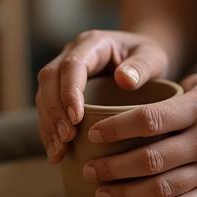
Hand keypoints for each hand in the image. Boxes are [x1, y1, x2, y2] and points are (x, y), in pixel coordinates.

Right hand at [35, 30, 168, 161]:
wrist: (142, 58)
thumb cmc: (149, 57)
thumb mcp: (153, 57)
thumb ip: (142, 66)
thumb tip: (124, 80)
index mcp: (94, 43)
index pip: (73, 65)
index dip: (70, 92)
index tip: (76, 119)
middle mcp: (72, 54)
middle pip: (50, 79)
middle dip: (54, 111)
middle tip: (66, 139)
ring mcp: (63, 71)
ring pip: (43, 95)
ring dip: (48, 125)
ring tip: (58, 151)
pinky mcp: (61, 89)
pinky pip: (47, 108)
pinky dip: (49, 131)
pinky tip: (56, 152)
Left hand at [82, 74, 196, 196]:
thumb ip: (166, 96)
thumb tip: (119, 106)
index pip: (149, 120)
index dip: (116, 129)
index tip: (93, 135)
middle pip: (151, 159)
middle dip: (113, 167)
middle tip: (89, 169)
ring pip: (162, 188)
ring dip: (126, 193)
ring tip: (101, 192)